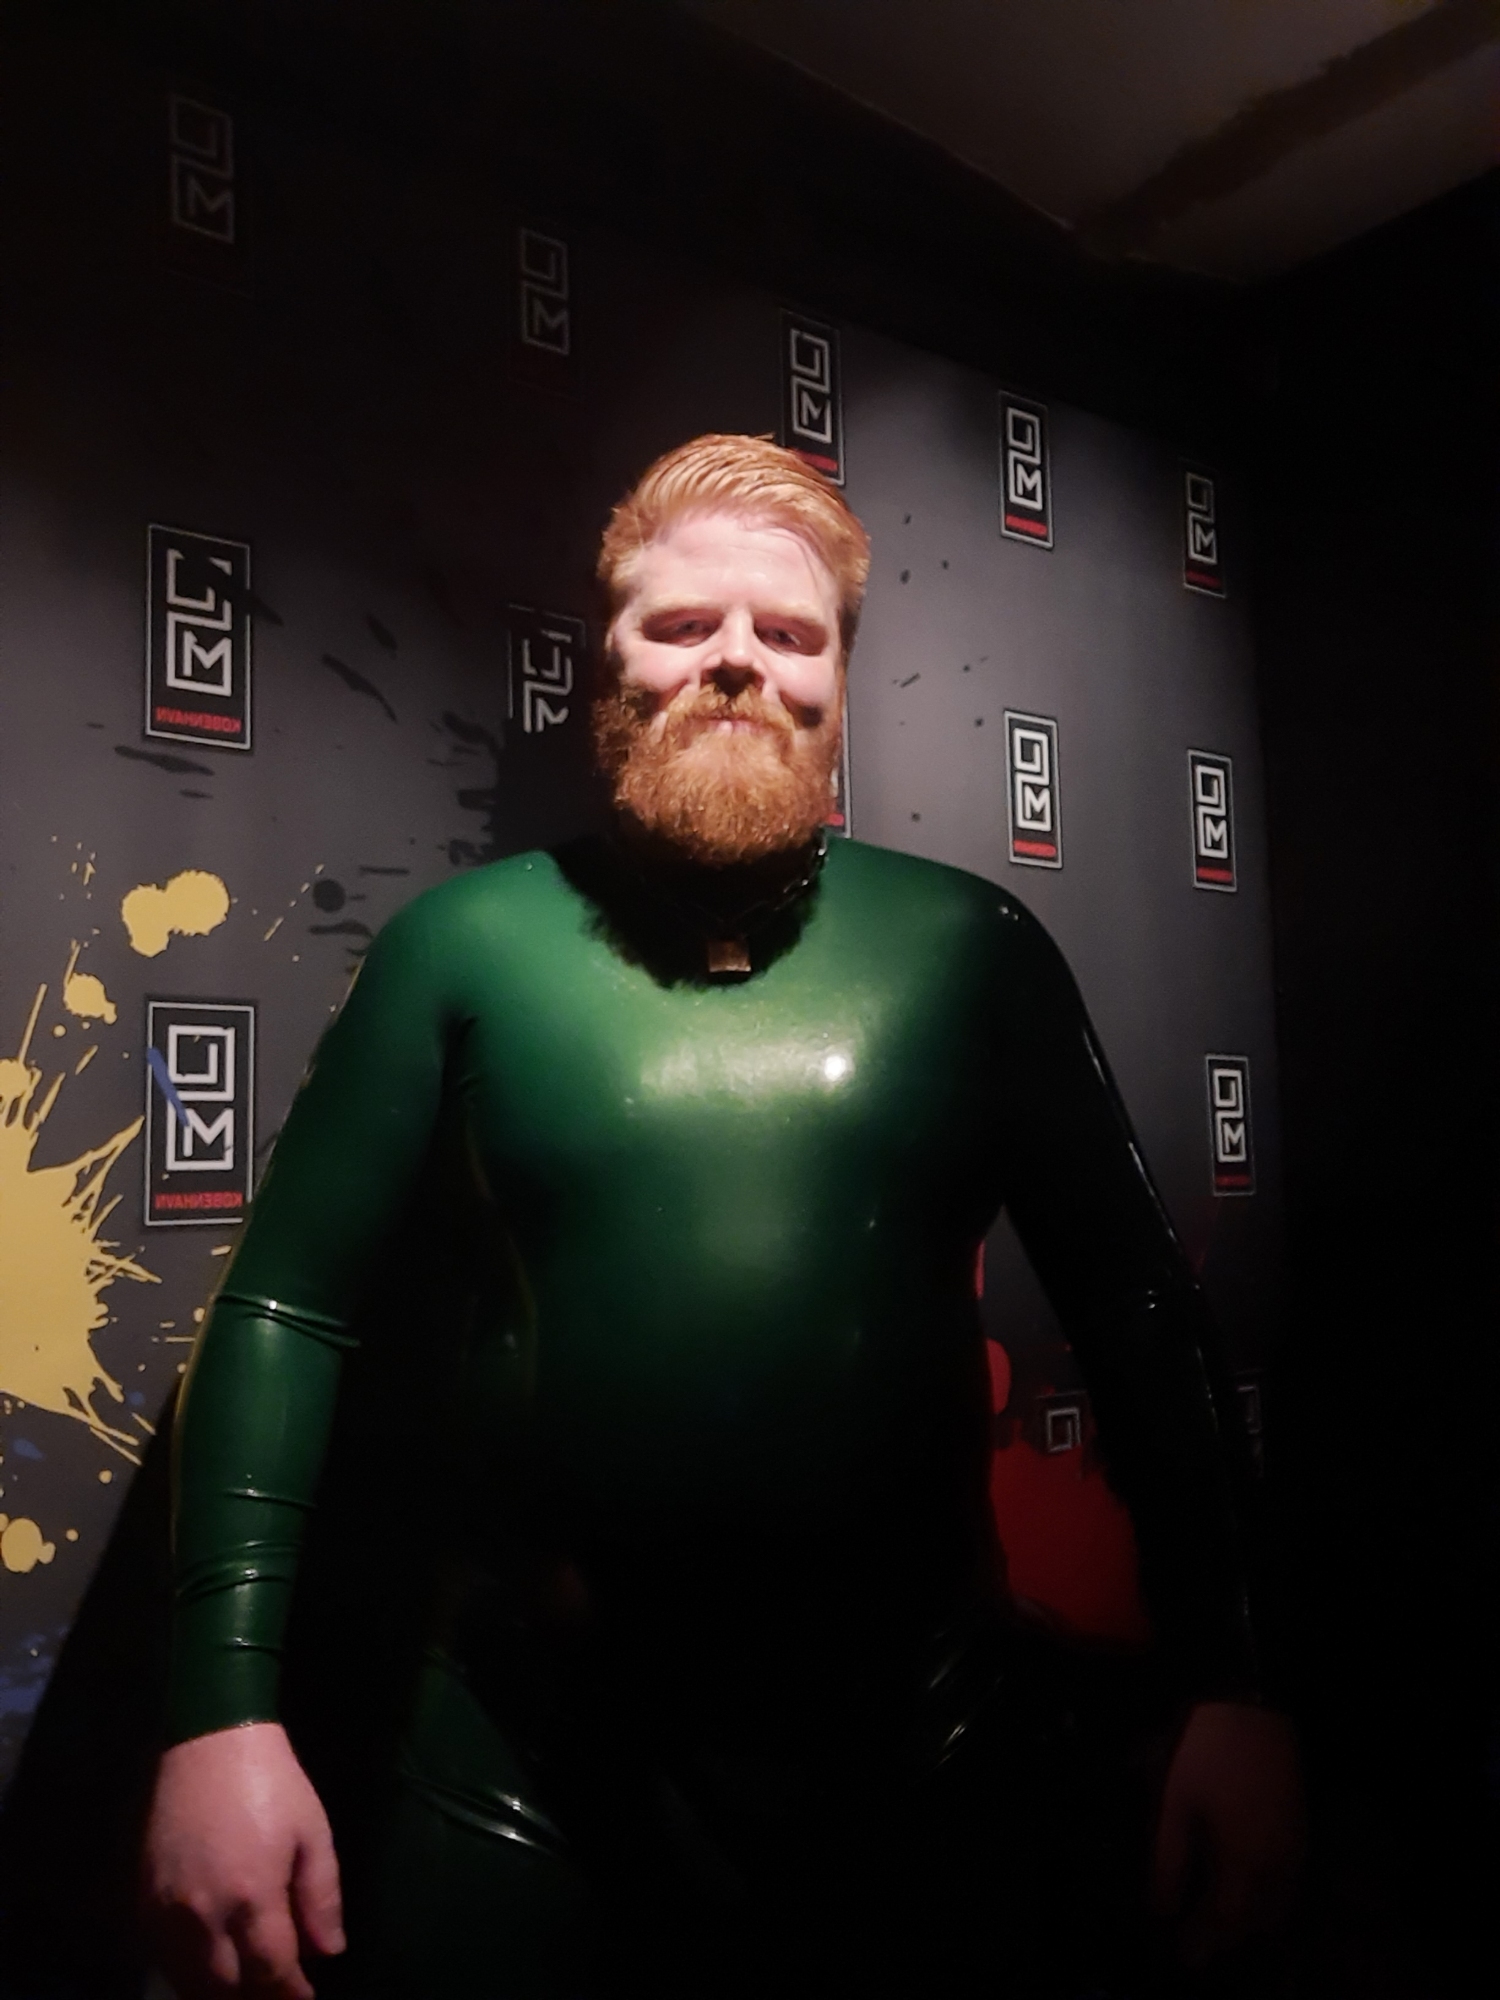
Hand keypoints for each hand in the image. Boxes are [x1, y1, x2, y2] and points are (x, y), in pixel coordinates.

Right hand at [143, 1722, 344, 1997]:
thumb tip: (328, 1953)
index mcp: (252, 1896)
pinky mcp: (141, 1898)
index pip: (271, 1973)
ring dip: (218, 1991)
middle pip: (225, 1989)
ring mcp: (165, 1910)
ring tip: (245, 1984)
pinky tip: (207, 1967)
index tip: (305, 1999)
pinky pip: (161, 1958)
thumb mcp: (313, 1832)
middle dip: (254, 1998)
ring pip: (188, 1981)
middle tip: (275, 1991)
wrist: (208, 1740)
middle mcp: (202, 1914)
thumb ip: (321, 1898)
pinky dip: (185, 1973)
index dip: (290, 1995)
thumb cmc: (272, 1782)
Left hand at [1152, 1700, 1305, 1971]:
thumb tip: (1161, 1910)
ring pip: (1278, 1907)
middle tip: (1197, 1935)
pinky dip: (1268, 1898)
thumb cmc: (1206, 1753)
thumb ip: (1168, 1862)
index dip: (1203, 1942)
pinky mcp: (1301, 1829)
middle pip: (1256, 1922)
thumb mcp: (1175, 1805)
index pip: (1225, 1922)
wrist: (1253, 1705)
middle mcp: (1278, 1866)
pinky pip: (1289, 1884)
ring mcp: (1295, 1848)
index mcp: (1245, 1863)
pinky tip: (1245, 1884)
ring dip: (1250, 1920)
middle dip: (1228, 1935)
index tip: (1183, 1956)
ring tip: (1218, 1915)